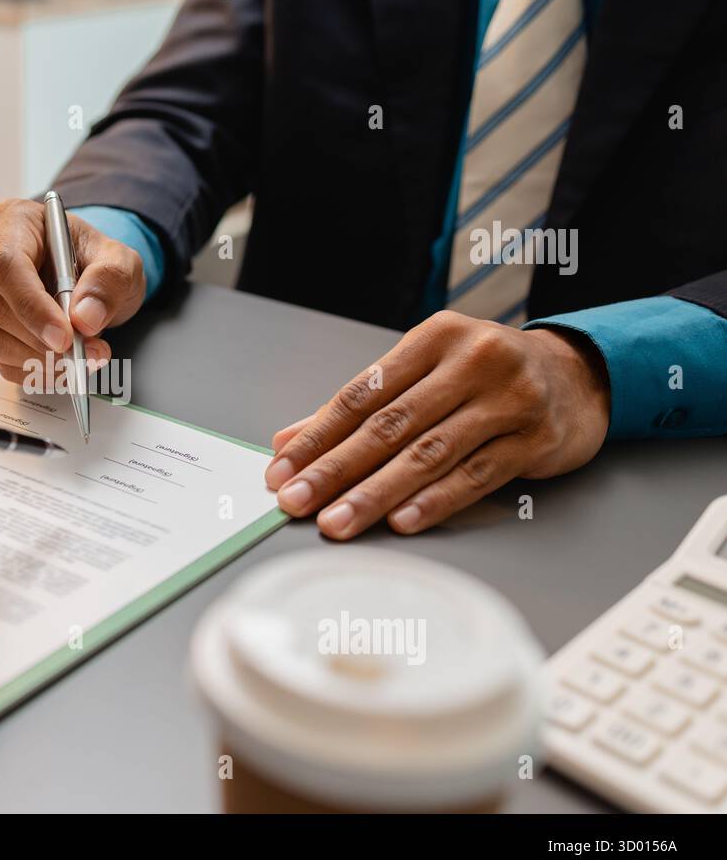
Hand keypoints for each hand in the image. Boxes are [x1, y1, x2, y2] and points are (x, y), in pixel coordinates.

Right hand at [0, 198, 145, 382]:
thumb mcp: (120, 260)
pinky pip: (1, 359)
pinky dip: (34, 371)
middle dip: (43, 341)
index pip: (6, 265)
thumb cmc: (95, 258)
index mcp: (13, 221)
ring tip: (82, 360)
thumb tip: (85, 317)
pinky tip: (63, 366)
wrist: (89, 276)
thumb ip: (110, 280)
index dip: (32, 306)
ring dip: (41, 360)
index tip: (65, 337)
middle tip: (88, 353)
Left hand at [265, 311, 610, 539]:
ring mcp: (508, 400)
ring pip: (428, 453)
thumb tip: (288, 442)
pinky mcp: (537, 439)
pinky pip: (476, 475)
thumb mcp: (425, 374)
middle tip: (297, 502)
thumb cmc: (486, 376)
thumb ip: (359, 408)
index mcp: (435, 338)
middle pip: (390, 425)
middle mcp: (473, 361)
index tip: (281, 470)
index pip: (362, 393)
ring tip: (338, 521)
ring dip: (376, 493)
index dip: (317, 436)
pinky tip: (401, 521)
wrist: (578, 376)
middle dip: (336, 469)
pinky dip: (435, 500)